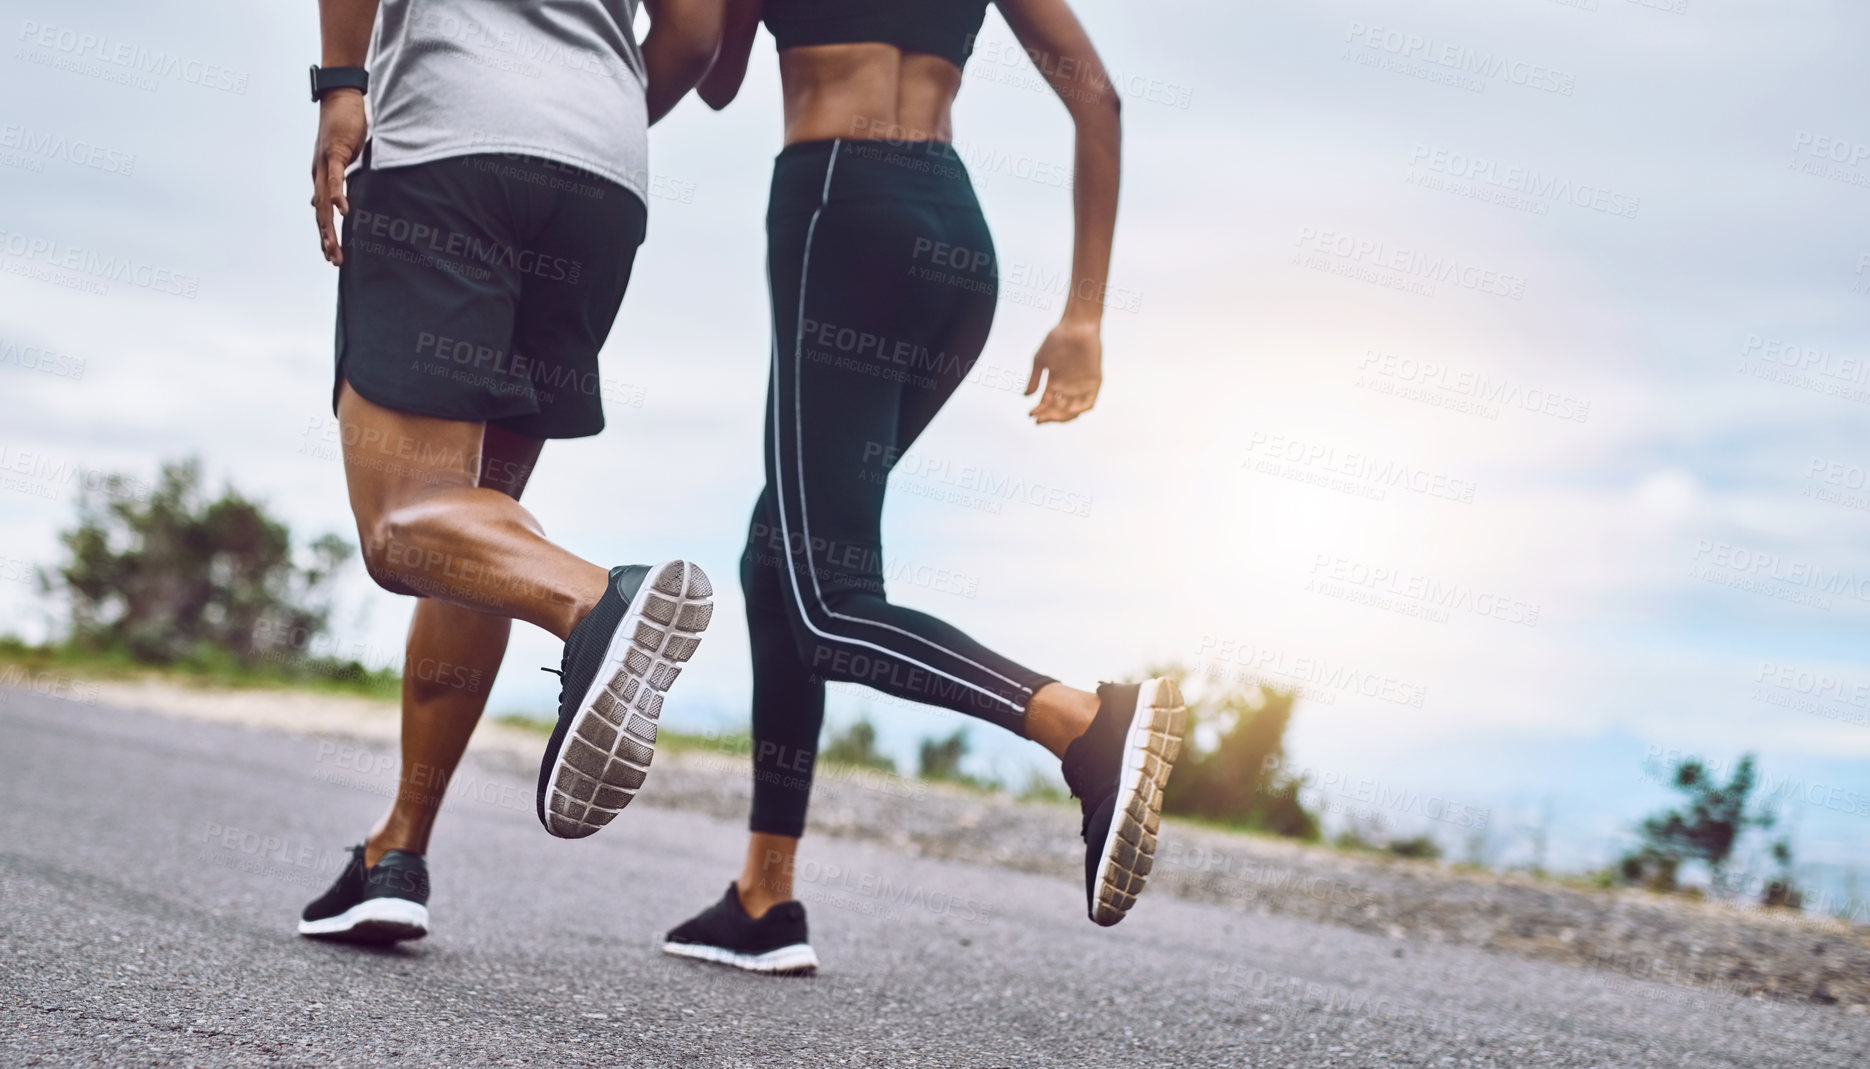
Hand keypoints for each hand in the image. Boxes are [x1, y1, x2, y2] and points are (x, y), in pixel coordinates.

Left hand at [310, 91, 367, 265]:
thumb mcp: (340, 158)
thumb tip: (325, 202)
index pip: (322, 212)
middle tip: (334, 261)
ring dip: (329, 227)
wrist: (339, 98)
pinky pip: (337, 178)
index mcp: (321, 177)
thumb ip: (335, 180)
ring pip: (325, 202)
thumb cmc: (343, 126)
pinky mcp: (336, 153)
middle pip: (321, 214)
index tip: (331, 255)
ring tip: (333, 247)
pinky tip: (343, 211)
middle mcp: (319, 174)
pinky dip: (338, 195)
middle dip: (326, 239)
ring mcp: (325, 164)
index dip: (325, 234)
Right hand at [1024, 319, 1102, 423]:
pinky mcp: (1094, 382)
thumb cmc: (1057, 340)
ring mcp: (1081, 385)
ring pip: (1072, 409)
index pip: (1047, 403)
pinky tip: (1069, 411)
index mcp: (1055, 382)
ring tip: (1052, 417)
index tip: (1030, 415)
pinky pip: (1088, 402)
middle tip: (1040, 420)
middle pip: (1059, 409)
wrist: (1077, 326)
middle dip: (1049, 416)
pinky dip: (1079, 409)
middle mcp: (1068, 387)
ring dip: (1062, 416)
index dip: (1039, 411)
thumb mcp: (1041, 360)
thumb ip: (1034, 379)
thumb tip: (1026, 396)